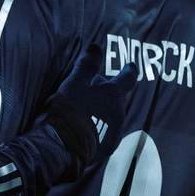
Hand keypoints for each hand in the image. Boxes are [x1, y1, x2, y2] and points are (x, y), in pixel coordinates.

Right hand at [42, 43, 136, 165]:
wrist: (63, 146)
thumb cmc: (70, 110)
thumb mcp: (75, 83)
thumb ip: (87, 66)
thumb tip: (96, 47)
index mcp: (113, 97)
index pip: (127, 79)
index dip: (129, 70)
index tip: (131, 65)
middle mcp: (119, 116)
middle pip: (116, 99)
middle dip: (106, 92)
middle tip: (90, 86)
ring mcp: (113, 134)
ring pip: (111, 115)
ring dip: (101, 109)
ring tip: (83, 107)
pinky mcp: (104, 149)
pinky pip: (104, 131)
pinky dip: (97, 124)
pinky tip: (82, 125)